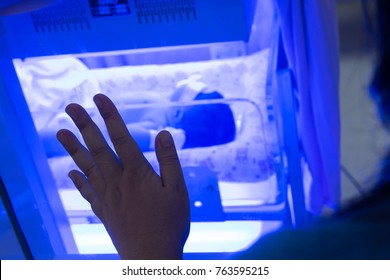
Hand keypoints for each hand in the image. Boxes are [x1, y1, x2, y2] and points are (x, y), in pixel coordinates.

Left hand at [56, 94, 189, 258]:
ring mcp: (107, 196)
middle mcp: (117, 181)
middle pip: (98, 148)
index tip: (99, 97)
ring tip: (60, 131)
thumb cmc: (170, 224)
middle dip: (85, 124)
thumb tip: (164, 132)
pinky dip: (78, 179)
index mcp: (137, 173)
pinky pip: (87, 191)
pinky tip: (71, 170)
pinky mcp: (103, 211)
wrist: (151, 257)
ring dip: (73, 148)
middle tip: (71, 106)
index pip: (121, 137)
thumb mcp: (178, 190)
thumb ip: (169, 160)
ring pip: (87, 166)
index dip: (110, 116)